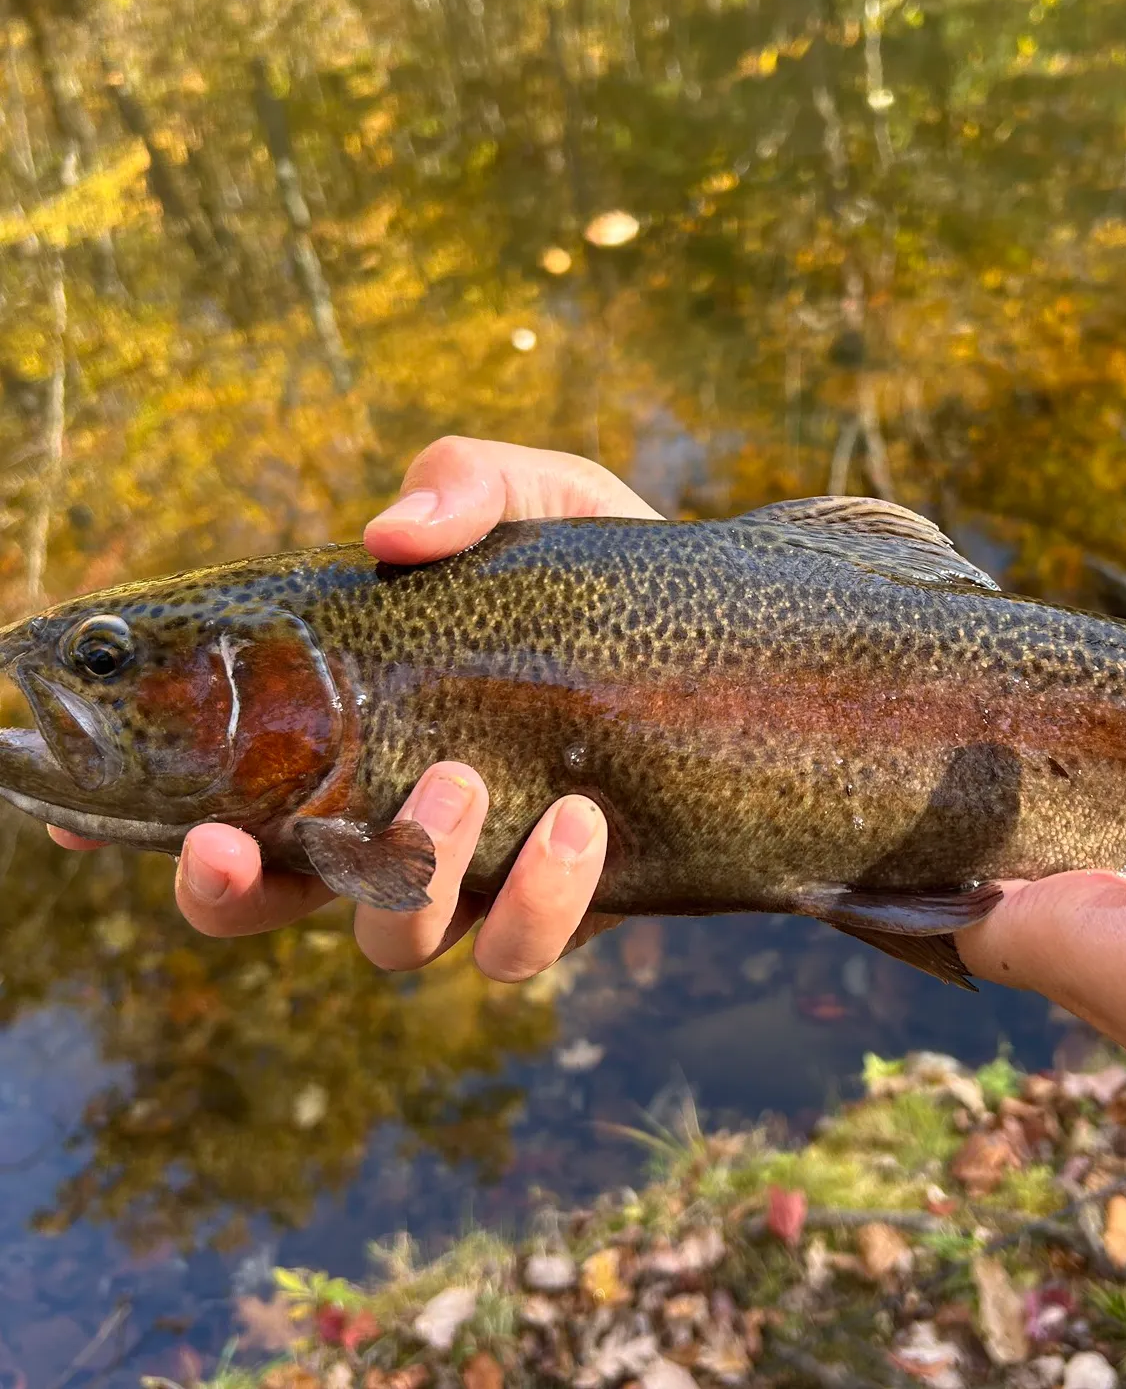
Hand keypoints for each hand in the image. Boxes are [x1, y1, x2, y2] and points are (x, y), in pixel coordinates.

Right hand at [50, 437, 660, 977]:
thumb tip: (387, 532)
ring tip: (462, 784)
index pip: (224, 791)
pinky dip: (540, 899)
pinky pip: (522, 949)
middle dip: (233, 893)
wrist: (737, 633)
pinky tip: (580, 821)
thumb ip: (463, 488)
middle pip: (272, 904)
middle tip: (241, 840)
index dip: (141, 827)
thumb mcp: (539, 497)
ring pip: (393, 942)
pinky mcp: (571, 902)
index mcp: (355, 731)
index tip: (75, 826)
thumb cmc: (603, 566)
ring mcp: (481, 870)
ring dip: (403, 881)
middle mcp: (398, 815)